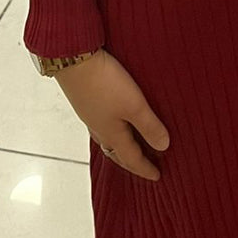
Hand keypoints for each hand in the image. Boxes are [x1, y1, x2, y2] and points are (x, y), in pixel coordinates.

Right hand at [56, 48, 169, 182]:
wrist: (74, 60)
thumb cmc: (105, 83)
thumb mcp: (134, 105)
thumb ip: (149, 126)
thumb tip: (163, 147)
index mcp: (112, 134)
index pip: (132, 158)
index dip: (146, 168)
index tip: (157, 176)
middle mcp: (99, 128)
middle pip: (116, 152)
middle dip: (130, 161)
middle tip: (143, 167)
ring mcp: (91, 115)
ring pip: (107, 139)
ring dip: (120, 146)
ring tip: (129, 147)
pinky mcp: (86, 101)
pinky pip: (101, 125)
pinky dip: (111, 130)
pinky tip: (113, 120)